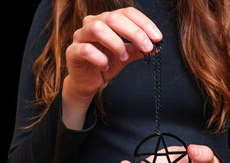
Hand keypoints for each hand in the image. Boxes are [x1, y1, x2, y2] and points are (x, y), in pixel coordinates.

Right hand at [62, 7, 162, 128]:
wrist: (87, 82)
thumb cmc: (105, 63)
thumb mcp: (126, 56)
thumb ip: (138, 49)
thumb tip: (156, 46)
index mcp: (107, 21)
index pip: (127, 13)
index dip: (144, 23)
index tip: (157, 37)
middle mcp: (93, 23)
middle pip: (114, 18)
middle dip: (134, 32)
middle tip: (147, 47)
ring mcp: (80, 36)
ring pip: (98, 29)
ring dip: (116, 43)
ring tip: (123, 57)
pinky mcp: (72, 51)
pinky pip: (86, 49)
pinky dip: (100, 58)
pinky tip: (105, 66)